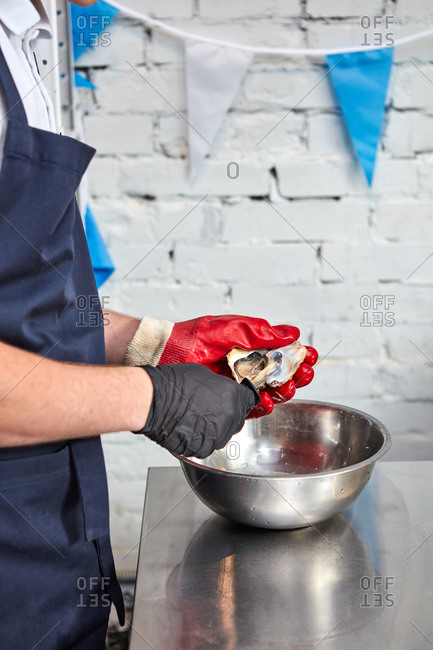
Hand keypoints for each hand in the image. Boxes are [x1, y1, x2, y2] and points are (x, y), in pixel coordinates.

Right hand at [135, 364, 256, 457]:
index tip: (237, 399)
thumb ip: (220, 386)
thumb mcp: (204, 374)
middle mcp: (229, 418)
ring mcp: (216, 436)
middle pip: (237, 418)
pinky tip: (189, 427)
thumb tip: (221, 390)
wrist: (153, 401)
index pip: (249, 400)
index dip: (241, 399)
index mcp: (233, 397)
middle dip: (228, 413)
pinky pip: (207, 444)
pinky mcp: (202, 448)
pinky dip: (201, 438)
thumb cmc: (173, 384)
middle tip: (211, 408)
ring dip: (215, 427)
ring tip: (196, 417)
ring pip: (223, 434)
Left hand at [158, 315, 317, 417]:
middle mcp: (250, 366)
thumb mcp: (232, 328)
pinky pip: (252, 407)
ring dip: (284, 391)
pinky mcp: (229, 400)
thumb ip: (261, 332)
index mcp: (254, 347)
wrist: (168, 353)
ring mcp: (240, 384)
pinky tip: (266, 401)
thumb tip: (292, 334)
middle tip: (302, 374)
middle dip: (297, 375)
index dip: (300, 356)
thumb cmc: (196, 336)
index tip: (310, 357)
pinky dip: (263, 406)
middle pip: (283, 375)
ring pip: (272, 392)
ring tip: (286, 387)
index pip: (284, 353)